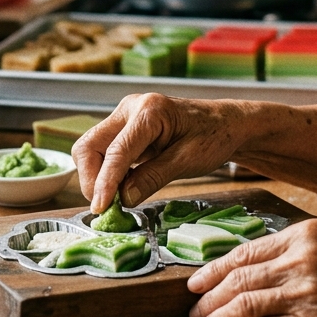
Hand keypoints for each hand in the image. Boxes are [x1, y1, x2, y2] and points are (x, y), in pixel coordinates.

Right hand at [72, 94, 248, 211]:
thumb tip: (124, 199)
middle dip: (91, 178)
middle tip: (105, 207)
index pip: (116, 150)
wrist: (226, 123)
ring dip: (96, 177)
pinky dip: (106, 173)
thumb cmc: (214, 136)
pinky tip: (121, 189)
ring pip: (92, 149)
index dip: (105, 182)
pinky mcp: (124, 129)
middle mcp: (130, 108)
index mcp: (149, 110)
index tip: (100, 208)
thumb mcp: (189, 160)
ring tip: (115, 200)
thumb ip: (154, 178)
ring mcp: (125, 117)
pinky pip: (104, 152)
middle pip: (90, 145)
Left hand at [186, 219, 316, 316]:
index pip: (244, 252)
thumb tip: (246, 265)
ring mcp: (308, 292)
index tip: (195, 282)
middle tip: (195, 310)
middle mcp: (301, 260)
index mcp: (302, 235)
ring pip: (247, 305)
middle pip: (239, 280)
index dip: (213, 269)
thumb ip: (290, 247)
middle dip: (209, 298)